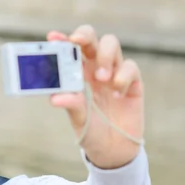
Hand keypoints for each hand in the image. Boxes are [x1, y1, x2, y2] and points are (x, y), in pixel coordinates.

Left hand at [47, 25, 143, 168]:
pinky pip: (130, 67)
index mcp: (75, 74)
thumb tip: (55, 98)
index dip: (61, 40)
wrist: (112, 149)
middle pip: (90, 39)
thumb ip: (71, 105)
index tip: (52, 37)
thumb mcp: (78, 119)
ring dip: (105, 56)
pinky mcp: (132, 81)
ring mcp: (113, 72)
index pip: (69, 50)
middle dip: (84, 35)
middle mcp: (93, 68)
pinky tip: (117, 94)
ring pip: (111, 44)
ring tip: (101, 77)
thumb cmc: (90, 129)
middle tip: (78, 42)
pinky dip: (123, 77)